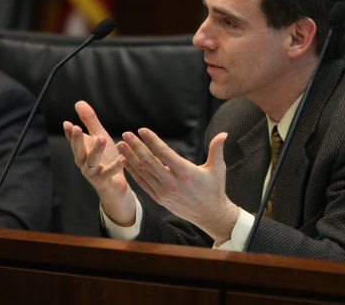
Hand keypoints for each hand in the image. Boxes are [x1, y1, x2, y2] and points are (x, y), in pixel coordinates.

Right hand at [63, 100, 135, 225]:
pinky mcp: (104, 181)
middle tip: (76, 128)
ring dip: (96, 149)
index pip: (74, 140)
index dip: (70, 133)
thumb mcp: (99, 137)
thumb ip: (90, 122)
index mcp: (82, 151)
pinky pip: (110, 172)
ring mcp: (93, 173)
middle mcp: (84, 162)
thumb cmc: (106, 159)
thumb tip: (78, 102)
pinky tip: (124, 157)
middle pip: (78, 151)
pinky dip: (117, 164)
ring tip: (102, 138)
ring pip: (91, 161)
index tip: (67, 123)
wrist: (114, 186)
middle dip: (76, 140)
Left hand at [116, 128, 239, 242]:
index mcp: (186, 172)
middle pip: (149, 161)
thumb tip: (223, 134)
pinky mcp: (159, 198)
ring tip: (121, 145)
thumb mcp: (218, 169)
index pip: (164, 153)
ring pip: (143, 172)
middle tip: (126, 134)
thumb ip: (217, 150)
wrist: (209, 214)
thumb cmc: (214, 189)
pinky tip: (125, 161)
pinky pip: (143, 183)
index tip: (142, 130)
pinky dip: (133, 172)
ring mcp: (164, 192)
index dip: (152, 140)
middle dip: (136, 146)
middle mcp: (172, 182)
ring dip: (130, 157)